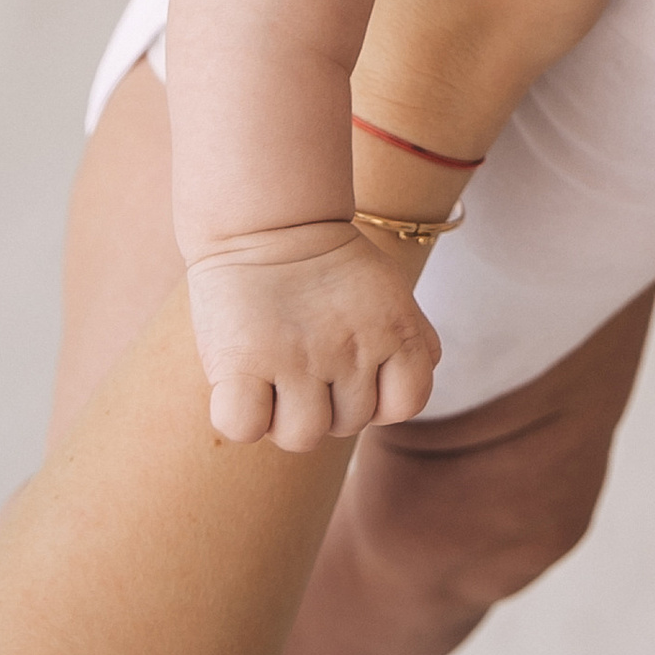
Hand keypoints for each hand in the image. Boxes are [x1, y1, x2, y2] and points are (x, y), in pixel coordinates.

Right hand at [186, 222, 439, 451]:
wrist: (267, 218)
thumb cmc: (325, 261)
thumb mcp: (387, 290)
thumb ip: (411, 336)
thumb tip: (413, 379)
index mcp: (394, 331)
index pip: (406, 405)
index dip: (379, 401)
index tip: (351, 377)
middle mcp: (351, 349)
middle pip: (347, 425)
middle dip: (325, 406)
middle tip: (301, 365)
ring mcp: (298, 358)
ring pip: (301, 436)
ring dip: (284, 417)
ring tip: (272, 377)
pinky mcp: (242, 361)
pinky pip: (244, 426)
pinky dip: (242, 420)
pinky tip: (241, 388)